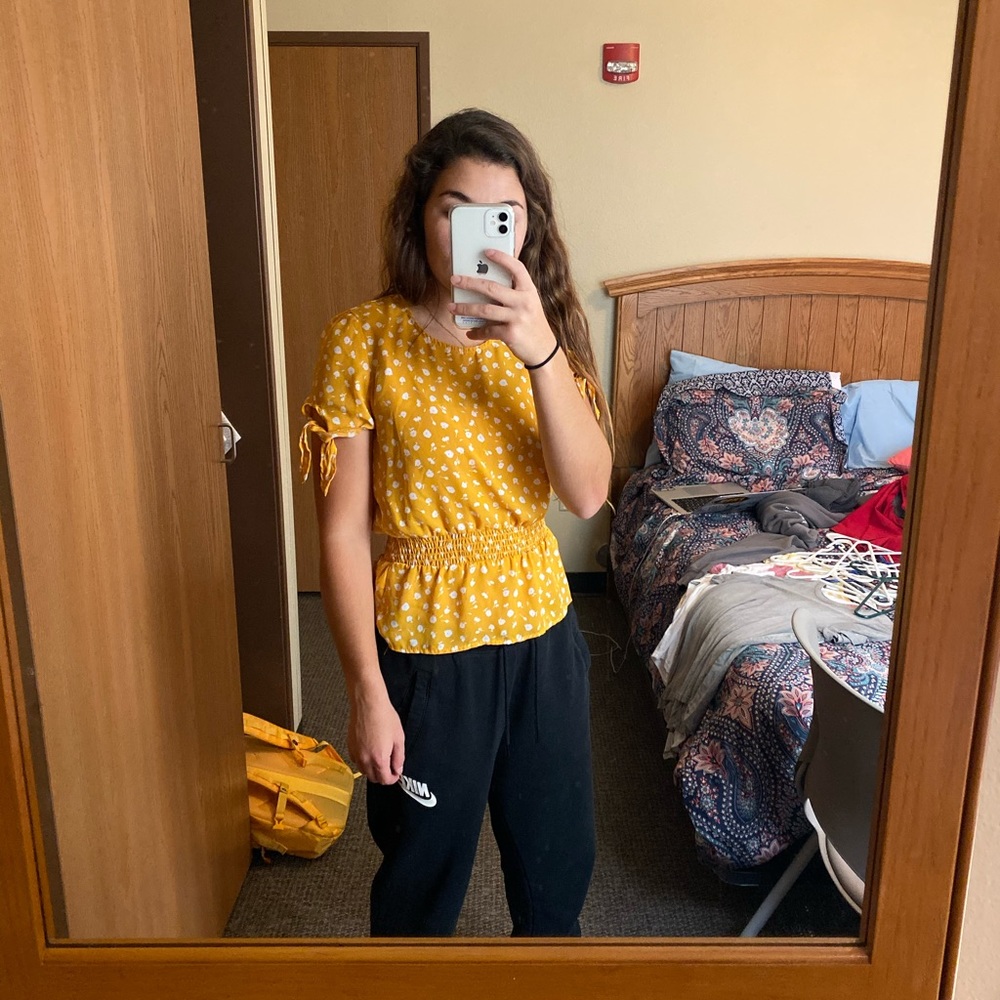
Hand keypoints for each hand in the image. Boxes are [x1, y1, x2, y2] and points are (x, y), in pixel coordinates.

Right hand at [347, 688, 403, 783]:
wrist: (368, 703)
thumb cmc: (384, 716)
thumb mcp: (399, 738)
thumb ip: (399, 757)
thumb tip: (398, 769)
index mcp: (379, 759)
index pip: (385, 780)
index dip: (393, 778)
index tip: (396, 773)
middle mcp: (365, 759)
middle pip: (373, 778)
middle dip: (383, 775)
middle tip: (389, 766)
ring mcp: (355, 754)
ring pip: (364, 771)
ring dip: (372, 769)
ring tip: (380, 757)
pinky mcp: (349, 747)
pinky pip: (356, 761)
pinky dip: (363, 761)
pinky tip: (369, 751)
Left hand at [448, 249, 557, 366]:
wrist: (544, 349)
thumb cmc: (531, 323)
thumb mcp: (529, 303)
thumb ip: (513, 293)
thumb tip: (484, 285)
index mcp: (529, 290)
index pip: (517, 268)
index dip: (502, 258)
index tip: (486, 251)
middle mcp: (524, 302)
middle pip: (492, 287)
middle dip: (470, 283)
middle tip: (454, 280)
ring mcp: (518, 318)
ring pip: (485, 309)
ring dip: (465, 308)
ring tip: (451, 307)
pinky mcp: (511, 334)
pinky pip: (488, 330)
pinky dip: (476, 332)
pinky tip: (469, 332)